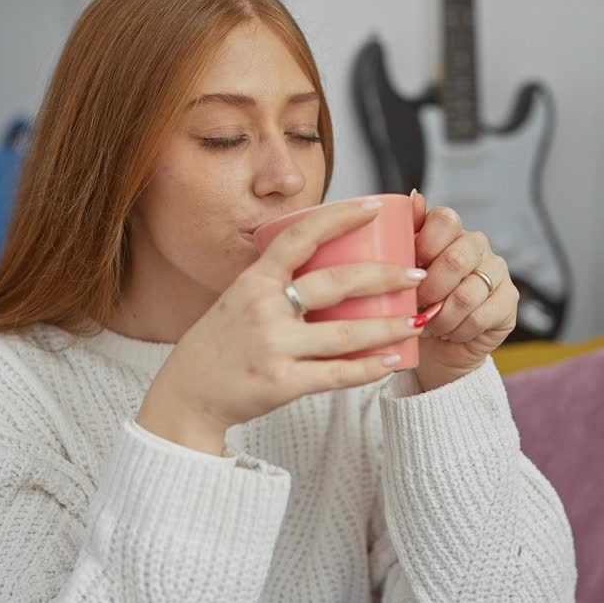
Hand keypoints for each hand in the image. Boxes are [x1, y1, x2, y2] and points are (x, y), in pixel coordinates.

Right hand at [138, 200, 427, 454]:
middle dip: (384, 276)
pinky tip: (391, 361)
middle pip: (335, 283)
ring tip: (416, 320)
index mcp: (253, 281)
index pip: (301, 236)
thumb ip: (273, 282)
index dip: (340, 217)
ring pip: (345, 333)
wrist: (187, 396)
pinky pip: (336, 374)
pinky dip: (368, 368)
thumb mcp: (237, 299)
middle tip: (415, 273)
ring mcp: (273, 346)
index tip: (375, 207)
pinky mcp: (281, 382)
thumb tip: (322, 259)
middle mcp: (263, 308)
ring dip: (388, 327)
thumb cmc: (219, 345)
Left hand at [410, 190, 517, 391]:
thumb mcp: (403, 270)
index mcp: (450, 232)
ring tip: (431, 325)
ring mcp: (497, 271)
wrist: (437, 345)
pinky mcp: (510, 299)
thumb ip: (407, 233)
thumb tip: (414, 197)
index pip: (445, 220)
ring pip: (466, 294)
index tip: (410, 269)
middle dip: (430, 290)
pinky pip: (481, 316)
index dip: (425, 246)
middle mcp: (477, 245)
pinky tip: (452, 332)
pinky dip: (459, 330)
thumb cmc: (417, 304)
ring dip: (442, 317)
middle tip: (418, 305)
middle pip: (456, 258)